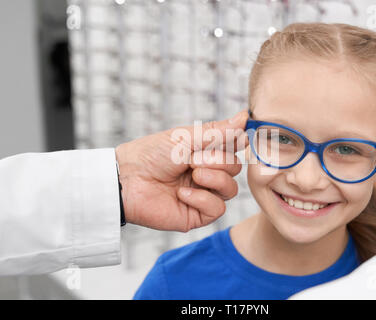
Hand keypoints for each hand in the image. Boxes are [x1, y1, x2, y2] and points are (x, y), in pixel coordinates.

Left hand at [115, 110, 248, 231]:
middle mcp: (207, 174)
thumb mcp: (186, 137)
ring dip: (213, 179)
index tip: (235, 137)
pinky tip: (182, 194)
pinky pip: (218, 208)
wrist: (128, 179)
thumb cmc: (152, 153)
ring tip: (191, 174)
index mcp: (205, 153)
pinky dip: (202, 198)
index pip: (235, 148)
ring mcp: (203, 195)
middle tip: (193, 160)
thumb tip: (245, 116)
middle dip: (218, 161)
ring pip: (231, 189)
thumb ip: (218, 131)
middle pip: (236, 168)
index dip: (237, 143)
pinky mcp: (197, 215)